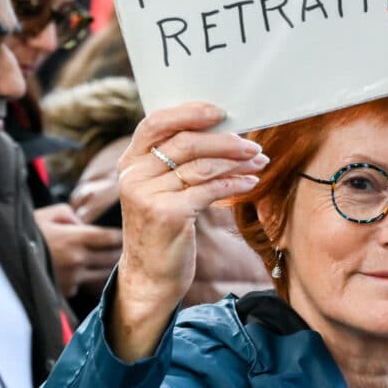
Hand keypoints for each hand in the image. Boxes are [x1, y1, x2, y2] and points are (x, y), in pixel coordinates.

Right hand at [34, 204, 122, 297]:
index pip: (109, 238)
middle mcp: (78, 259)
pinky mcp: (65, 290)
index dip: (120, 236)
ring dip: (110, 269)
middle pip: (111, 258)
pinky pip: (85, 285)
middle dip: (120, 253)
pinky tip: (88, 274)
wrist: (5, 257)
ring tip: (114, 263)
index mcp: (76, 238)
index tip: (126, 234)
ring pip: (103, 275)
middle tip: (127, 249)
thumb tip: (82, 224)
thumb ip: (70, 214)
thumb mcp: (48, 214)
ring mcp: (73, 278)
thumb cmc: (26, 232)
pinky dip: (88, 280)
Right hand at [110, 102, 266, 360]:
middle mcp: (133, 175)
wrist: (149, 276)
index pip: (156, 123)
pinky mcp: (166, 215)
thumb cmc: (162, 227)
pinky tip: (249, 184)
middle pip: (186, 142)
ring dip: (236, 162)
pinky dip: (233, 184)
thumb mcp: (159, 189)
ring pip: (201, 166)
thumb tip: (221, 131)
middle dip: (225, 141)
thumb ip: (175, 161)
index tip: (220, 111)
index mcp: (130, 161)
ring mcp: (147, 195)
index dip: (189, 112)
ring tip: (258, 163)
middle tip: (252, 146)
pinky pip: (208, 190)